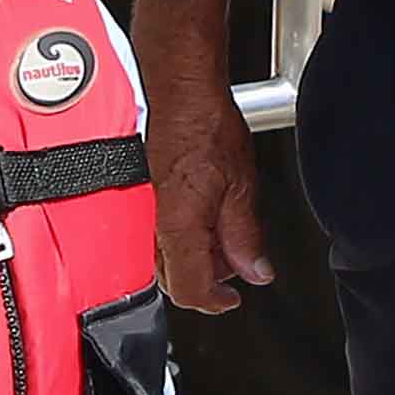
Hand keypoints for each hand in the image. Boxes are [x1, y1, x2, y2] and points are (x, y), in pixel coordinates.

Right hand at [146, 61, 273, 316]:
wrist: (179, 93)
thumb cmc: (204, 126)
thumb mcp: (242, 188)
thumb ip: (245, 236)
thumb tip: (255, 271)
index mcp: (178, 227)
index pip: (189, 289)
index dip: (215, 301)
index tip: (233, 298)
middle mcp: (152, 224)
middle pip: (173, 279)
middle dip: (207, 277)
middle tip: (236, 261)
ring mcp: (141, 211)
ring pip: (164, 257)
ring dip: (195, 256)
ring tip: (223, 232)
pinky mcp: (139, 197)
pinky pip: (157, 233)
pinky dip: (182, 236)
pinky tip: (204, 215)